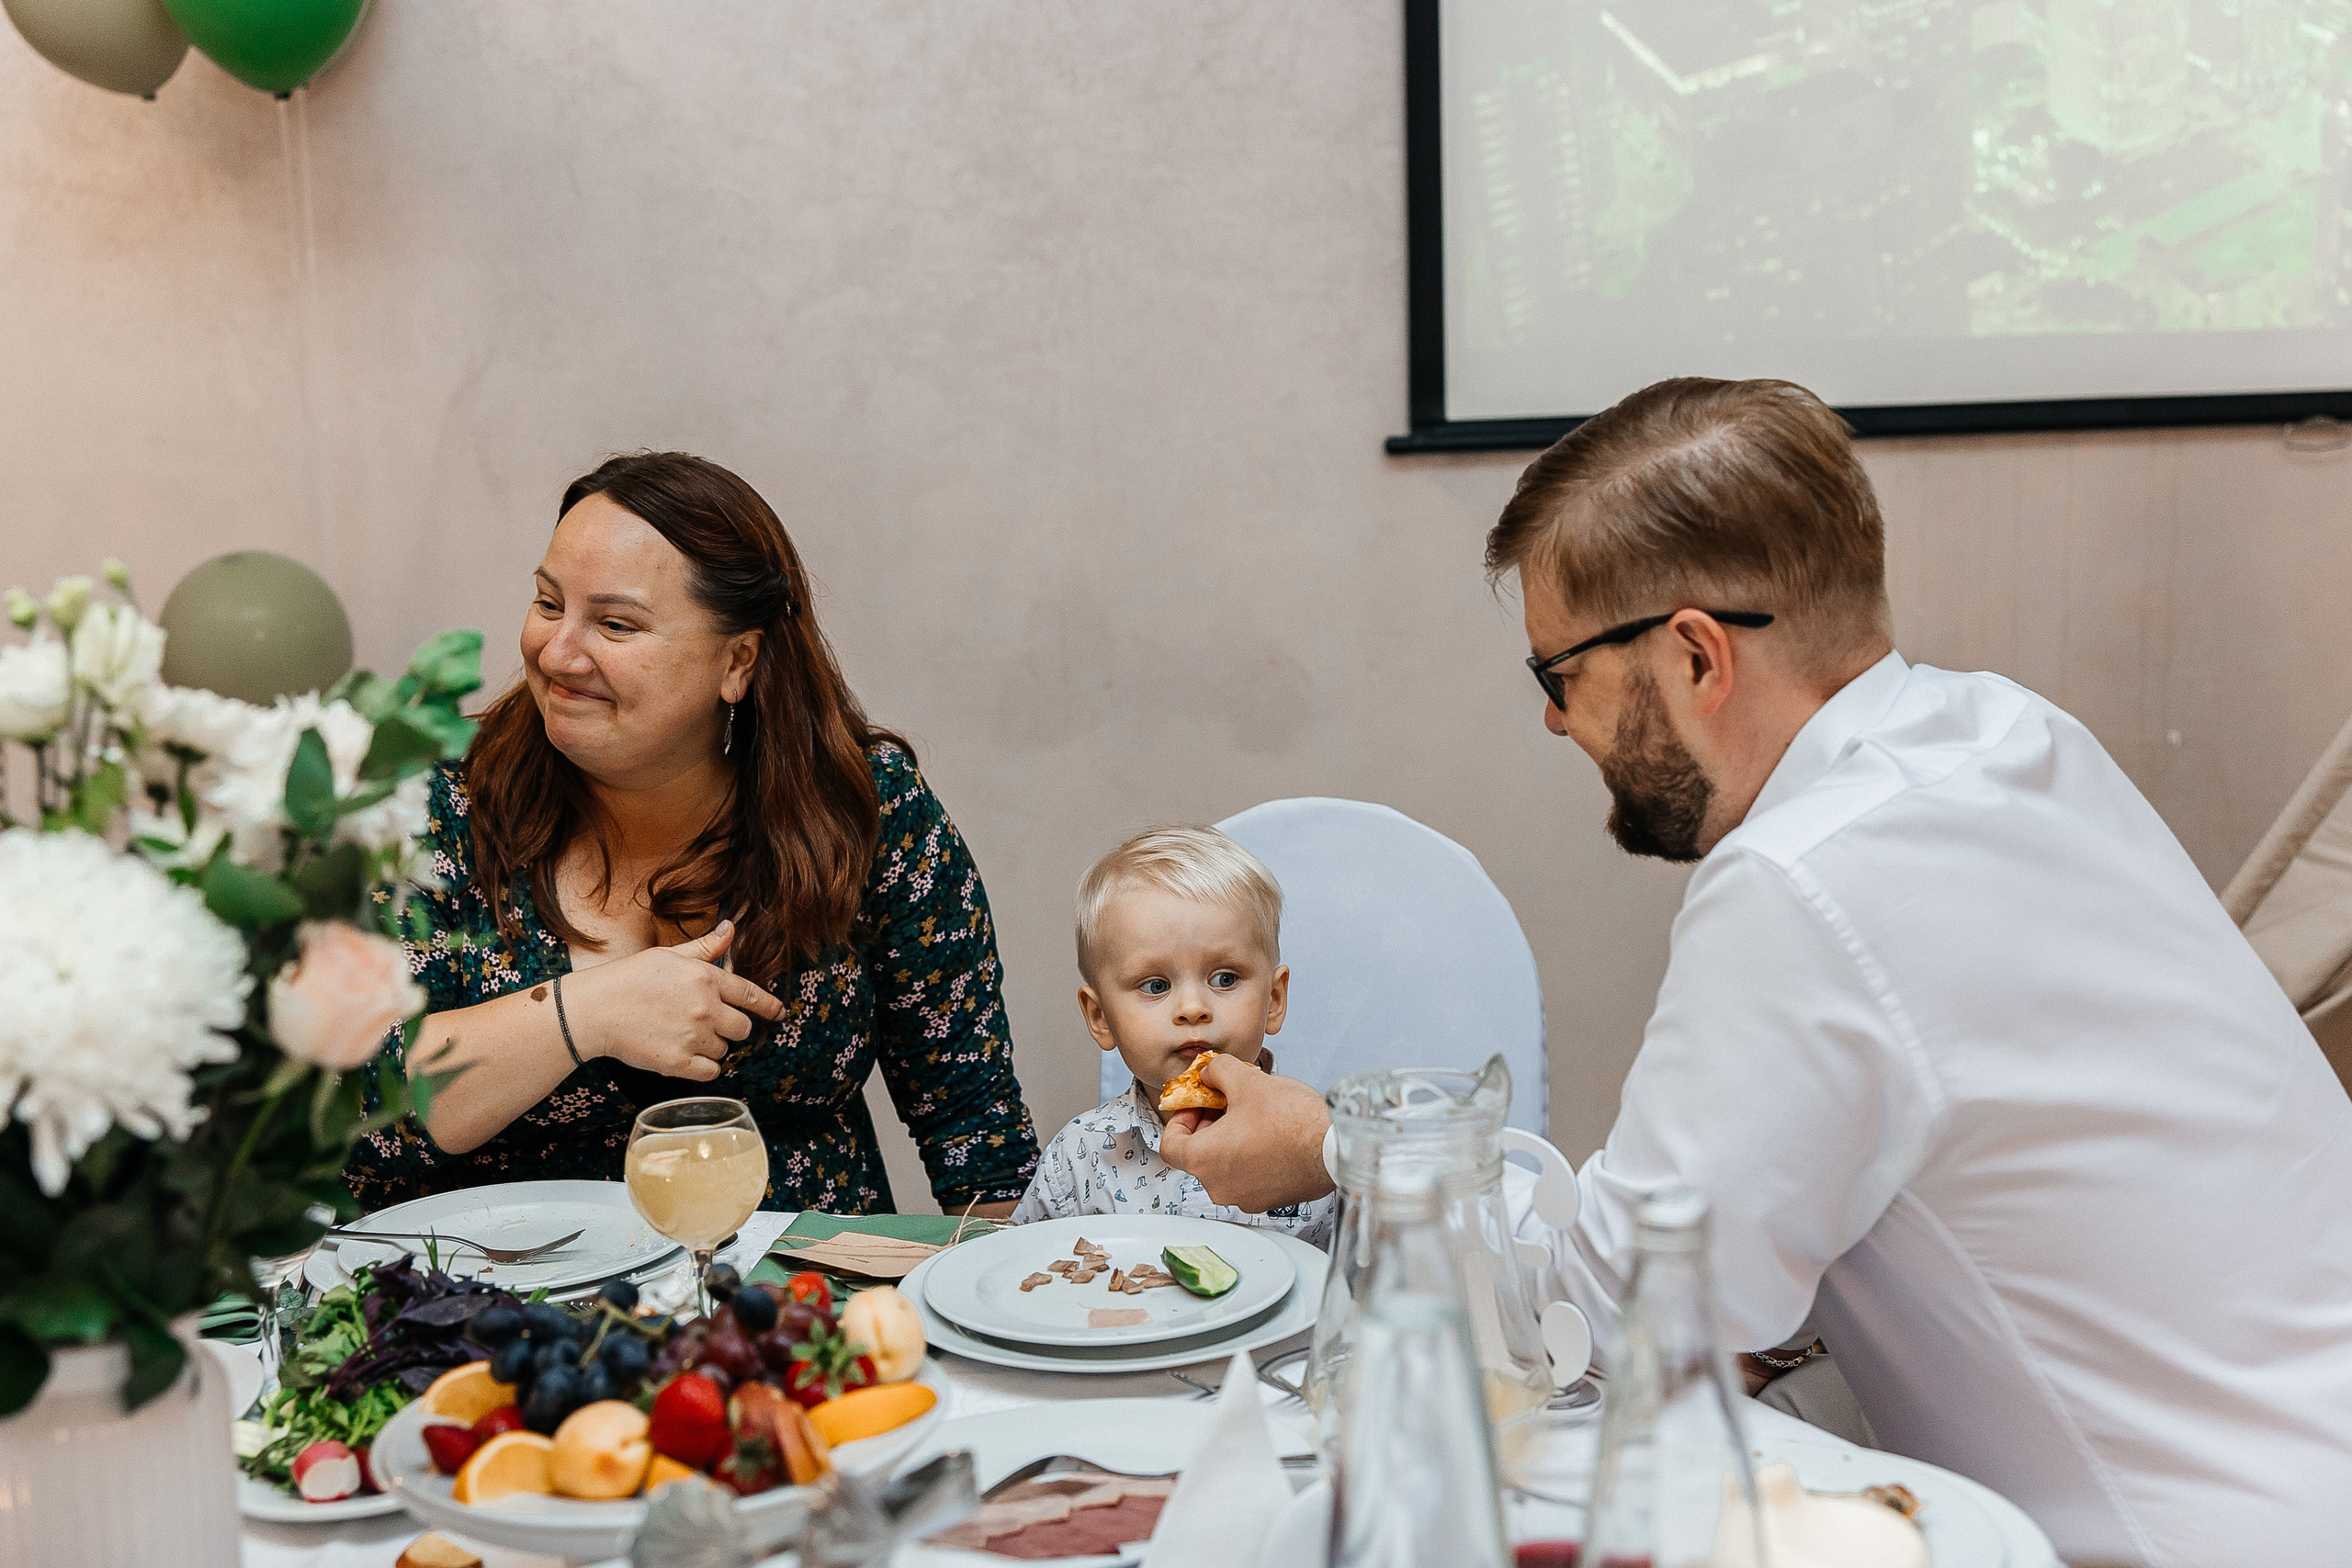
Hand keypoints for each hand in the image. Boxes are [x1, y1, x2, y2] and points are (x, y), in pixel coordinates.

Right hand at [565, 920, 786, 1080]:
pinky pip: (711, 1071)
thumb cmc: (627, 978)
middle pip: (742, 1028)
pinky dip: (703, 1066)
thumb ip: (705, 948)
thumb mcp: (668, 955)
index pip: (750, 994)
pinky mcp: (678, 1063)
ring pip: (724, 1050)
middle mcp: (705, 1008)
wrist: (592, 1010)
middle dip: (730, 1027)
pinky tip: (685, 1055)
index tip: (779, 1013)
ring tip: (682, 1034)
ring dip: (711, 1046)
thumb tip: (732, 929)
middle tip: (706, 1023)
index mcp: (705, 978)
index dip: (768, 1006)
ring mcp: (693, 1037)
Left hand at [1158, 1052, 1334, 1212]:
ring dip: (1230, 1140)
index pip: (1170, 1145)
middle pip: (1198, 1154)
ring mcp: (1245, 1197)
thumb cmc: (1293, 1122)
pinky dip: (1251, 1156)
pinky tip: (1271, 1134)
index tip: (1195, 1106)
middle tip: (1226, 1103)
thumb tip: (1210, 1072)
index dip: (1179, 1119)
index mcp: (1204, 1160)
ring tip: (1253, 1115)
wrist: (1335, 1148)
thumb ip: (1218, 1071)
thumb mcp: (1246, 1080)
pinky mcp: (1269, 1200)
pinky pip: (1248, 1176)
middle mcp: (1219, 1186)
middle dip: (1208, 1125)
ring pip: (1224, 1166)